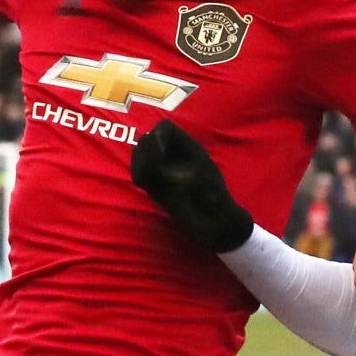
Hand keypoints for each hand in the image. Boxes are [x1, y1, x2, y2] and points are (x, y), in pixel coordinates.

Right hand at [131, 120, 252, 253]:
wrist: (216, 227)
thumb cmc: (216, 205)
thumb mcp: (206, 187)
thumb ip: (189, 176)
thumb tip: (170, 173)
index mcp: (190, 150)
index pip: (165, 128)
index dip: (157, 136)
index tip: (159, 155)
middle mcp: (175, 157)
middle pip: (149, 139)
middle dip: (145, 152)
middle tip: (151, 172)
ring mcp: (165, 171)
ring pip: (141, 156)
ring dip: (139, 164)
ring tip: (147, 181)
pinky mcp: (157, 186)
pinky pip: (140, 173)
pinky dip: (139, 176)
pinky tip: (145, 186)